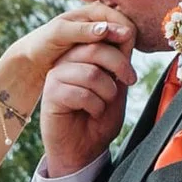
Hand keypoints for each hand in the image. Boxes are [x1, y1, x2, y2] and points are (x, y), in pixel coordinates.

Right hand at [35, 25, 137, 177]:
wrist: (84, 150)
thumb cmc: (100, 119)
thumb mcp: (117, 86)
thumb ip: (119, 63)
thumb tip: (128, 32)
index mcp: (81, 55)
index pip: (101, 37)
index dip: (121, 48)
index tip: (130, 76)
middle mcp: (66, 61)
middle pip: (95, 49)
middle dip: (120, 67)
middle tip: (127, 84)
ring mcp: (56, 76)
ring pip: (91, 72)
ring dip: (107, 93)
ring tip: (102, 105)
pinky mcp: (50, 94)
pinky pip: (81, 93)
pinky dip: (94, 106)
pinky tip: (90, 113)